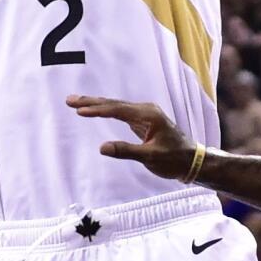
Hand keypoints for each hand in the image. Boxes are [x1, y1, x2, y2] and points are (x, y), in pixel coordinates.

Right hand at [67, 95, 195, 179]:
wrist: (191, 160)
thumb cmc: (173, 159)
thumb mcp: (150, 157)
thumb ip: (126, 151)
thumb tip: (102, 147)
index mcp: (148, 115)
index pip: (117, 110)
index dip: (97, 110)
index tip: (79, 110)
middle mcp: (145, 110)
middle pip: (114, 104)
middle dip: (91, 102)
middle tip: (69, 100)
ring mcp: (144, 114)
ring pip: (116, 107)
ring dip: (96, 104)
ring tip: (76, 102)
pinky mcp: (142, 120)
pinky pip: (120, 112)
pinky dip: (105, 111)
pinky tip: (95, 109)